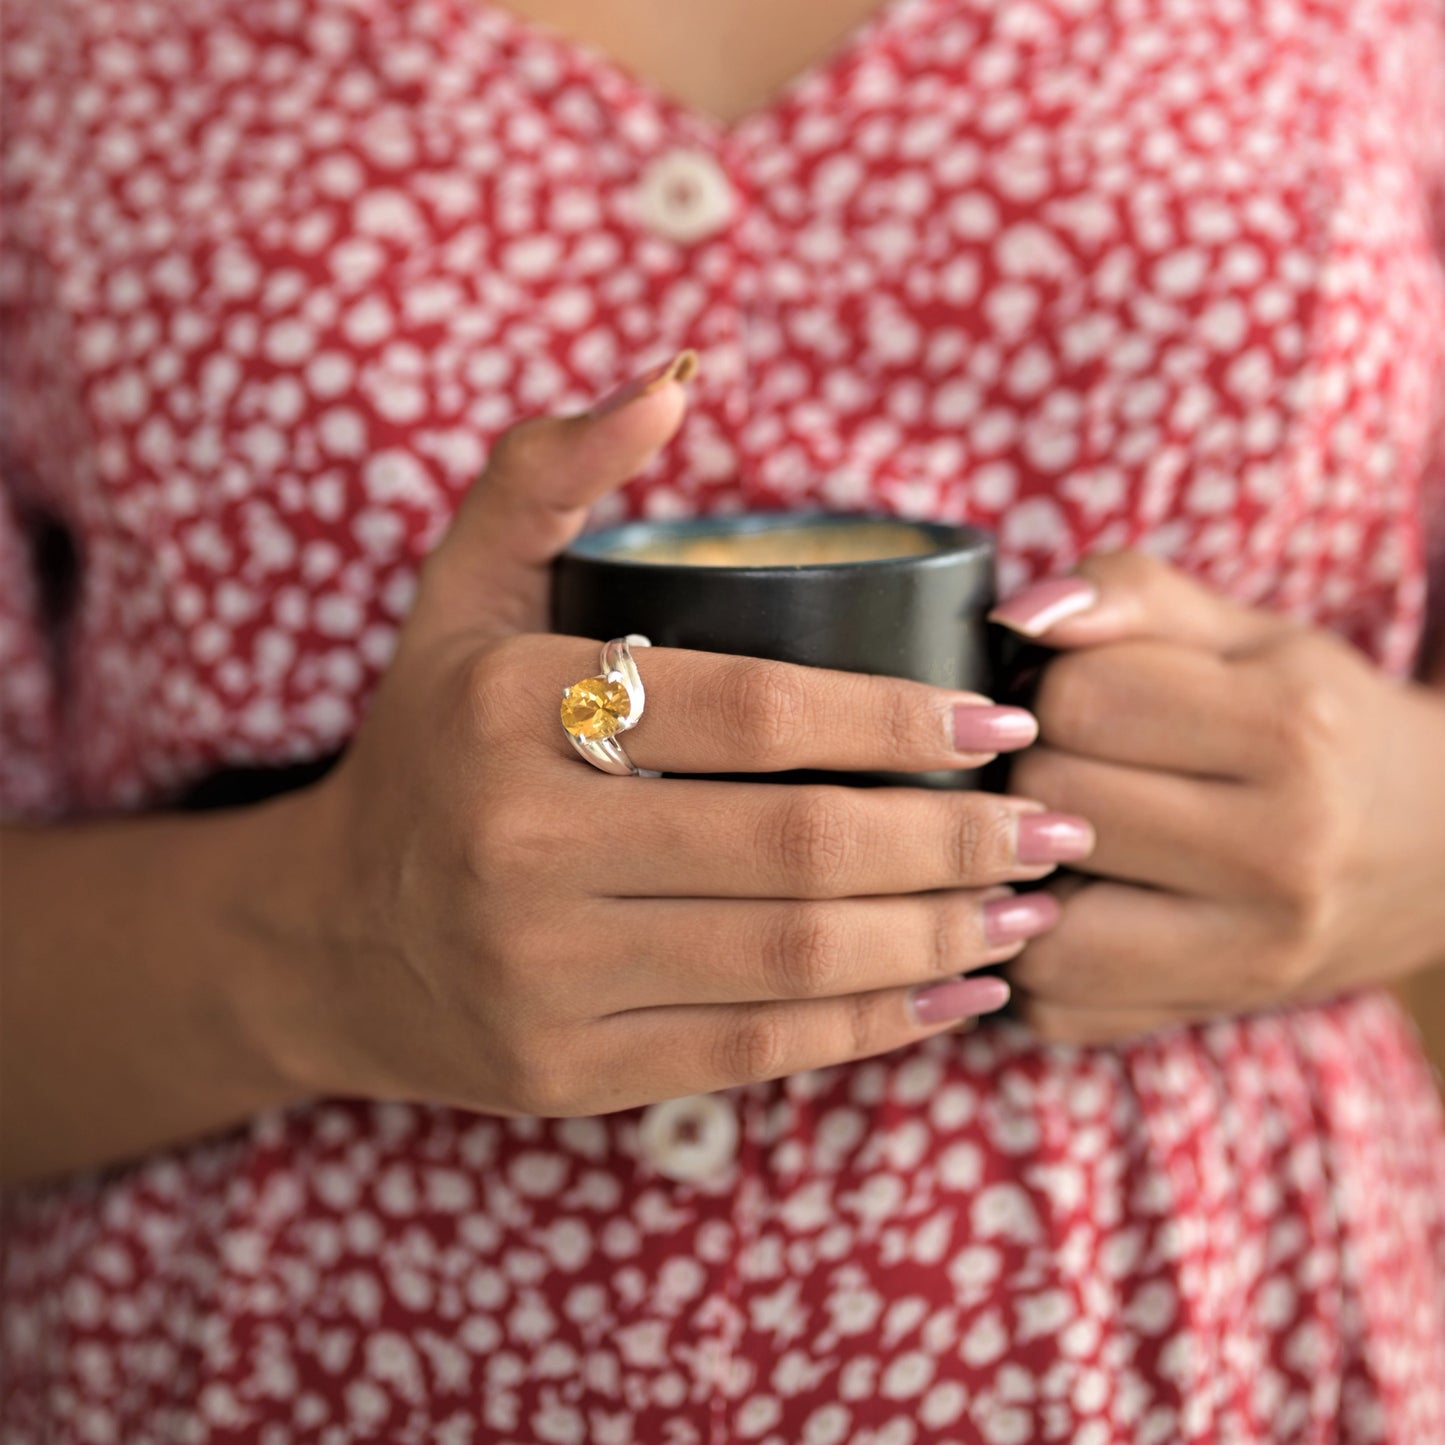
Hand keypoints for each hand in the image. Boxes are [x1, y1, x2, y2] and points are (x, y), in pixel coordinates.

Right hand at [280, 357, 1095, 1115]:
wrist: (334, 936)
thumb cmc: (432, 746)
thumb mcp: (463, 592)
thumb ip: (551, 470)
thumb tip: (678, 376)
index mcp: (505, 710)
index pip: (753, 709)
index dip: (898, 716)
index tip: (998, 720)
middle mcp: (513, 847)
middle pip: (795, 843)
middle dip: (956, 837)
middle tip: (1052, 821)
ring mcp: (536, 976)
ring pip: (793, 959)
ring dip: (941, 933)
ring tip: (1031, 908)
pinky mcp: (563, 1073)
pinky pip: (755, 1051)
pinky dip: (879, 1027)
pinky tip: (958, 994)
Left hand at [992, 552, 1444, 1044]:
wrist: (1437, 851)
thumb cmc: (1319, 725)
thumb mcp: (1248, 637)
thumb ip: (1132, 596)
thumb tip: (1018, 618)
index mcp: (1291, 730)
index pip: (1079, 698)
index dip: (1053, 686)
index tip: (1080, 694)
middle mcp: (1281, 851)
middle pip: (1053, 797)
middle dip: (1037, 769)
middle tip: (1070, 763)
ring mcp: (1251, 951)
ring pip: (1040, 923)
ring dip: (1022, 874)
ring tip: (1057, 835)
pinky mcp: (1209, 1012)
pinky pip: (1056, 1005)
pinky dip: (1035, 958)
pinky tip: (1067, 908)